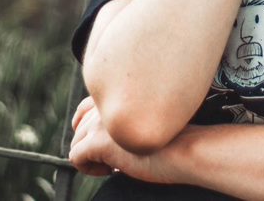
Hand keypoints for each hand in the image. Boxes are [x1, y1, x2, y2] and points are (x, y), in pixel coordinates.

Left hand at [69, 97, 192, 183]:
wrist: (188, 148)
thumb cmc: (177, 137)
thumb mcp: (149, 118)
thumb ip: (127, 116)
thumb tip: (108, 137)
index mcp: (120, 92)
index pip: (86, 106)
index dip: (88, 126)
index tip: (100, 141)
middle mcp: (107, 103)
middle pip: (79, 125)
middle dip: (89, 143)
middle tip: (111, 157)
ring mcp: (102, 122)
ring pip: (76, 142)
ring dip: (91, 157)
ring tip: (114, 165)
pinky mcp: (99, 143)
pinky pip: (76, 158)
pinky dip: (89, 169)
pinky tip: (110, 170)